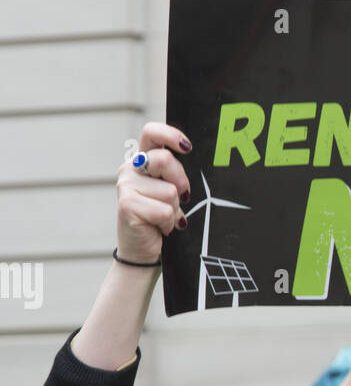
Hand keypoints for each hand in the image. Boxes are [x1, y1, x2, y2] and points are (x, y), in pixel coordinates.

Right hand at [116, 122, 192, 262]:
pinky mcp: (127, 205)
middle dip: (181, 182)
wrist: (143, 252)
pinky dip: (168, 222)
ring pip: (169, 191)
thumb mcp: (171, 192)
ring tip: (164, 218)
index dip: (170, 135)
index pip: (152, 133)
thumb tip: (190, 158)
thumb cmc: (160, 220)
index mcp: (142, 160)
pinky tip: (159, 227)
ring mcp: (126, 186)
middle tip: (180, 199)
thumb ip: (175, 174)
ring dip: (174, 209)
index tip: (187, 148)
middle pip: (165, 160)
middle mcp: (131, 169)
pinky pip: (164, 210)